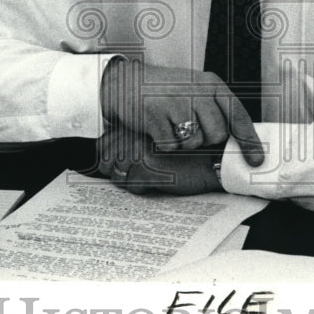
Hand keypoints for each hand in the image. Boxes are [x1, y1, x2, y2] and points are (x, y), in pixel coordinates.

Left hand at [97, 124, 221, 195]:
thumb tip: (104, 159)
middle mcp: (134, 134)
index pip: (103, 144)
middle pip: (106, 162)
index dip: (111, 159)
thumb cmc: (183, 152)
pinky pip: (133, 187)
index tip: (126, 163)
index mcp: (135, 125)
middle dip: (120, 173)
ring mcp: (138, 151)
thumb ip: (129, 144)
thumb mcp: (154, 142)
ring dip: (133, 181)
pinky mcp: (146, 168)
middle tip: (141, 171)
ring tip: (152, 174)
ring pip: (118, 177)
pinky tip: (159, 179)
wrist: (210, 159)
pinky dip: (144, 188)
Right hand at [100, 56, 263, 165]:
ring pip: (194, 142)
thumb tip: (241, 141)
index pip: (238, 114)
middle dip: (205, 139)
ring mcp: (175, 101)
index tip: (256, 160)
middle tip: (188, 126)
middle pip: (217, 134)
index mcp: (210, 83)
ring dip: (183, 142)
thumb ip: (216, 109)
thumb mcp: (196, 89)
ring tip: (171, 123)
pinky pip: (171, 145)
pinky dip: (165, 143)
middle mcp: (196, 89)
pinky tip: (158, 127)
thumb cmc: (165, 91)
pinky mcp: (155, 116)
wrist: (126, 82)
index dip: (249, 140)